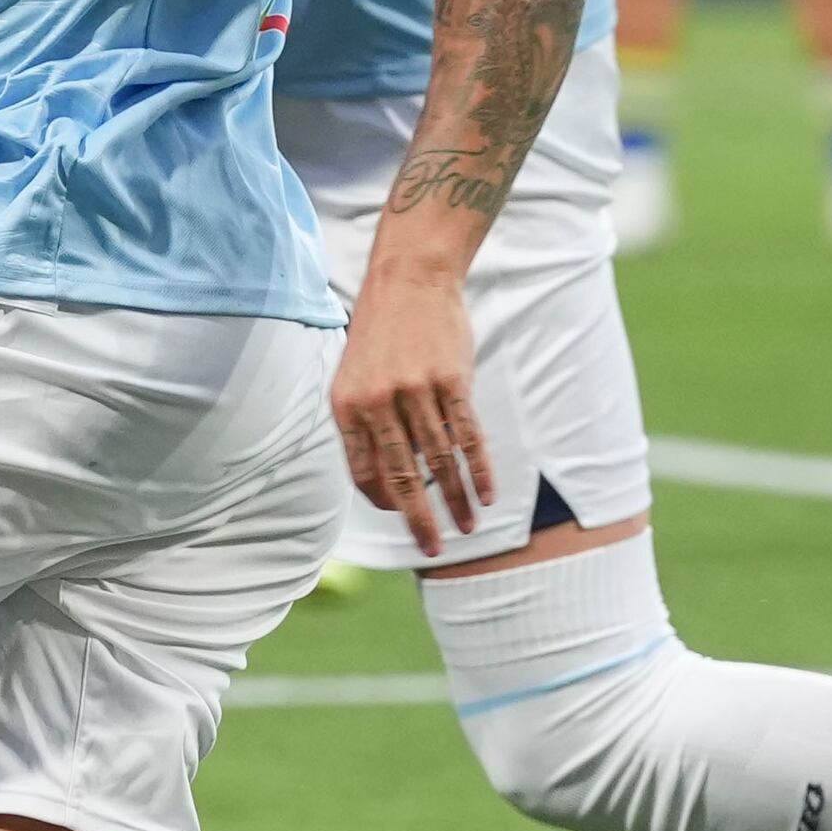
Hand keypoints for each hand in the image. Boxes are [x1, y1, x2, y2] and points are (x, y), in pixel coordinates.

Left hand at [330, 271, 488, 558]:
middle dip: (419, 520)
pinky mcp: (452, 381)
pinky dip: (478, 470)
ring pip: (439, 462)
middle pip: (402, 477)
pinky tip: (485, 495)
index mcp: (346, 405)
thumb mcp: (354, 376)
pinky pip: (468, 437)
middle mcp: (377, 402)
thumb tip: (386, 479)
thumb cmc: (382, 333)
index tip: (401, 517)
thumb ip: (365, 424)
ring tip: (467, 528)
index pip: (362, 471)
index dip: (382, 500)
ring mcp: (416, 391)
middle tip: (432, 550)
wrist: (409, 279)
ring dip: (456, 501)